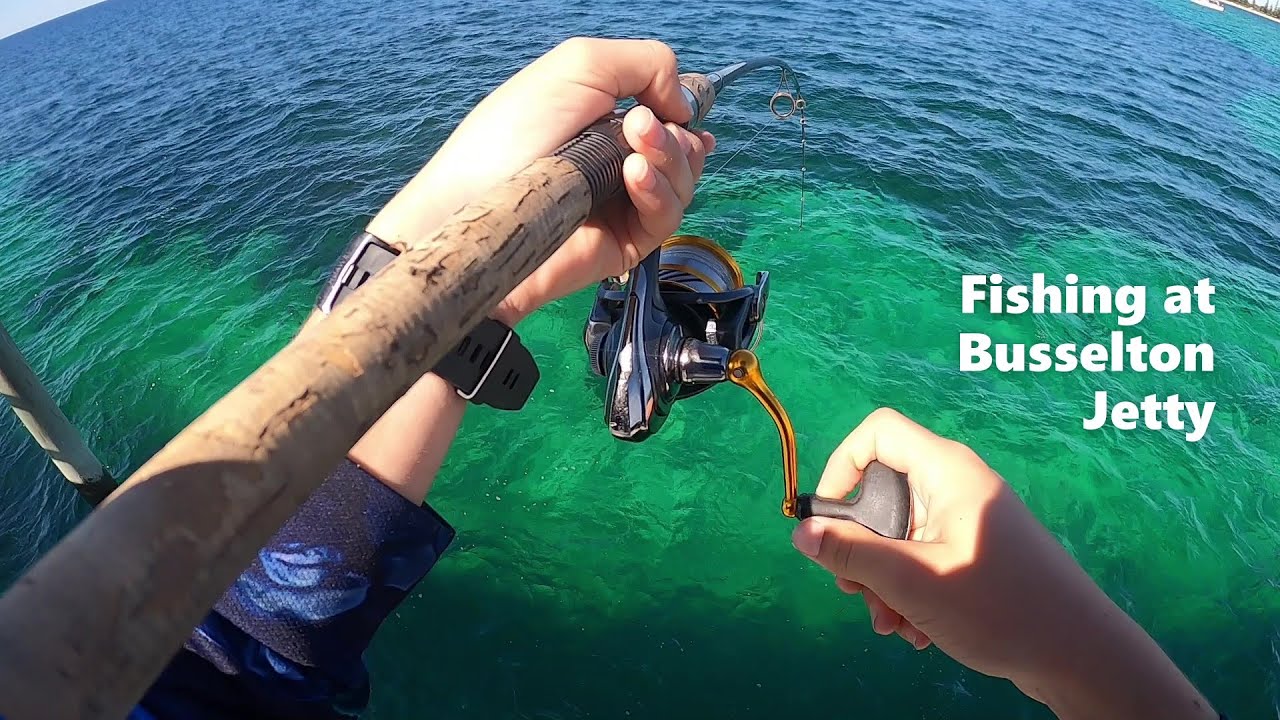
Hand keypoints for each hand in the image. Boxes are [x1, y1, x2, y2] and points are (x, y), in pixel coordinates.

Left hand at [368, 37, 714, 324]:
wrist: (478, 202)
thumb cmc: (516, 130)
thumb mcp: (580, 66)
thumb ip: (647, 64)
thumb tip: (684, 106)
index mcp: (606, 123)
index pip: (668, 118)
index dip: (681, 113)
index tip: (678, 108)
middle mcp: (618, 163)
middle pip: (685, 149)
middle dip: (674, 133)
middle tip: (638, 126)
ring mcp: (623, 205)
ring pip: (684, 182)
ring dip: (670, 157)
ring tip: (635, 148)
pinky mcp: (625, 244)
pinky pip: (666, 217)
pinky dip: (659, 191)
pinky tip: (634, 176)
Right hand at [791, 408, 1216, 719]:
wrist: (1081, 654)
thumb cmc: (1000, 607)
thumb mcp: (914, 582)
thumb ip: (853, 554)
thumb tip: (801, 533)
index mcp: (947, 472)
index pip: (878, 432)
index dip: (842, 467)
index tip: (829, 521)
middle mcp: (957, 485)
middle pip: (882, 492)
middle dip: (861, 546)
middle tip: (855, 590)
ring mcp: (969, 519)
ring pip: (900, 534)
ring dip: (883, 579)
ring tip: (892, 624)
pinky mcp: (977, 552)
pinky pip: (924, 557)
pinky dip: (911, 590)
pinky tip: (918, 631)